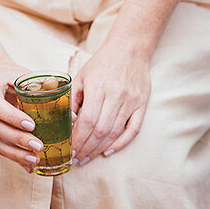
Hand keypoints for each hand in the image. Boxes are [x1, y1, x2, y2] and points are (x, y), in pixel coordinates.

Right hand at [0, 63, 44, 169]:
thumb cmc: (14, 76)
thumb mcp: (27, 77)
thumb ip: (47, 92)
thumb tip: (73, 117)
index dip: (12, 117)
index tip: (32, 126)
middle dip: (17, 139)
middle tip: (38, 147)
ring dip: (14, 153)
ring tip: (34, 160)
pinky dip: (12, 156)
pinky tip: (28, 165)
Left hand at [71, 40, 150, 162]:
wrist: (130, 50)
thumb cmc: (102, 64)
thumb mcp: (81, 76)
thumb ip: (73, 99)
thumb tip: (67, 123)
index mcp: (98, 87)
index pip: (87, 120)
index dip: (78, 138)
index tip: (69, 149)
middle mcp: (116, 95)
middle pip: (100, 130)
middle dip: (86, 148)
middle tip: (76, 158)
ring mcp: (131, 101)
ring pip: (114, 132)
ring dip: (99, 149)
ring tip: (87, 157)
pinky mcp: (142, 105)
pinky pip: (133, 129)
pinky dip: (121, 143)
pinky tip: (108, 151)